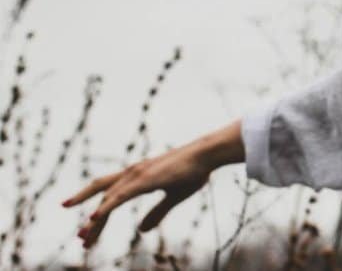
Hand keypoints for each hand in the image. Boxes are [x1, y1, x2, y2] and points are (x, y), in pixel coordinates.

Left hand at [61, 143, 213, 247]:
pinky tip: (94, 217)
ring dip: (95, 220)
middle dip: (91, 219)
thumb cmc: (194, 171)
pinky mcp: (145, 179)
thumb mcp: (173, 197)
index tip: (87, 231)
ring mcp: (137, 175)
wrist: (207, 154)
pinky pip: (120, 195)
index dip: (98, 212)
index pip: (110, 194)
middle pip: (103, 196)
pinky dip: (106, 206)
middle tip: (81, 239)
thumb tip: (142, 230)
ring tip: (83, 238)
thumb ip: (157, 213)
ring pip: (108, 199)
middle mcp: (133, 173)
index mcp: (138, 177)